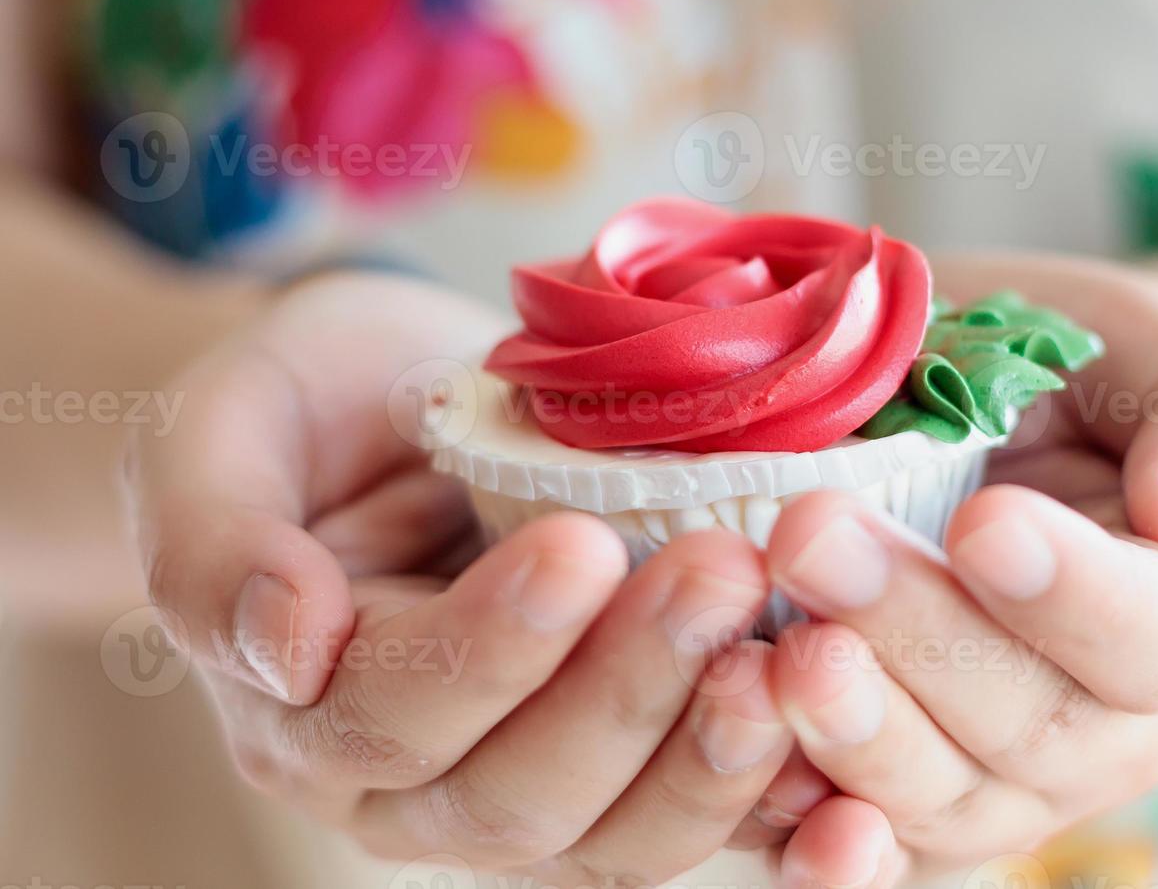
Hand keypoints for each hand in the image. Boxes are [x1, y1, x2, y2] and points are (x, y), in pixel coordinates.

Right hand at [125, 272, 816, 880]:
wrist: (397, 411)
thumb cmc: (309, 404)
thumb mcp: (220, 431)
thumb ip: (213, 540)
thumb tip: (283, 637)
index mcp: (308, 711)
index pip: (392, 715)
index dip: (487, 651)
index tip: (581, 546)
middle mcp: (417, 786)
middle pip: (521, 799)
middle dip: (628, 693)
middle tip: (718, 572)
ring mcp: (532, 788)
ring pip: (622, 839)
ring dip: (715, 760)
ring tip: (793, 657)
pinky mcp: (631, 768)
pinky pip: (701, 824)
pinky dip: (778, 821)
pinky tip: (857, 794)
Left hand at [758, 258, 1157, 884]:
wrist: (998, 440)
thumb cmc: (1078, 387)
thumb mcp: (1154, 360)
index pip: (1154, 638)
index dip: (1072, 594)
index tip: (986, 521)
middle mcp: (1104, 732)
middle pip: (1027, 722)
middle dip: (914, 634)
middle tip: (812, 537)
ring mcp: (1003, 788)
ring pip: (938, 796)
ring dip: (853, 732)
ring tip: (774, 650)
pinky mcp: (902, 810)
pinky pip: (864, 847)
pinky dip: (807, 832)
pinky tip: (752, 782)